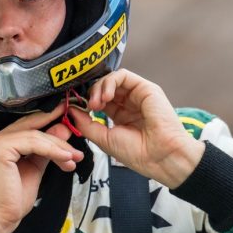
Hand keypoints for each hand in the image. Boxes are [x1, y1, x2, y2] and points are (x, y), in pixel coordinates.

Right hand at [0, 103, 83, 232]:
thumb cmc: (12, 200)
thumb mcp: (33, 168)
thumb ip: (45, 150)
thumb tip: (62, 131)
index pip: (26, 128)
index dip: (48, 123)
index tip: (68, 125)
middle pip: (31, 128)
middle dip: (57, 136)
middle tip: (76, 142)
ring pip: (34, 135)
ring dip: (58, 146)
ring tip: (73, 158)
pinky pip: (32, 143)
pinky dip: (52, 150)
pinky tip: (65, 158)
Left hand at [69, 69, 204, 188]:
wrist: (161, 157)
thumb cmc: (139, 153)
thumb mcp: (104, 139)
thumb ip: (87, 124)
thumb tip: (71, 110)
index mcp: (121, 117)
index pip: (99, 100)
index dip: (86, 102)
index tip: (76, 109)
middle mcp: (129, 104)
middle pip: (104, 88)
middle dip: (91, 94)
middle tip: (87, 106)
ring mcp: (138, 95)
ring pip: (111, 79)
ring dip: (99, 87)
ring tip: (96, 103)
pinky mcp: (146, 88)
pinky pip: (123, 76)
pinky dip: (109, 82)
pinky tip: (105, 96)